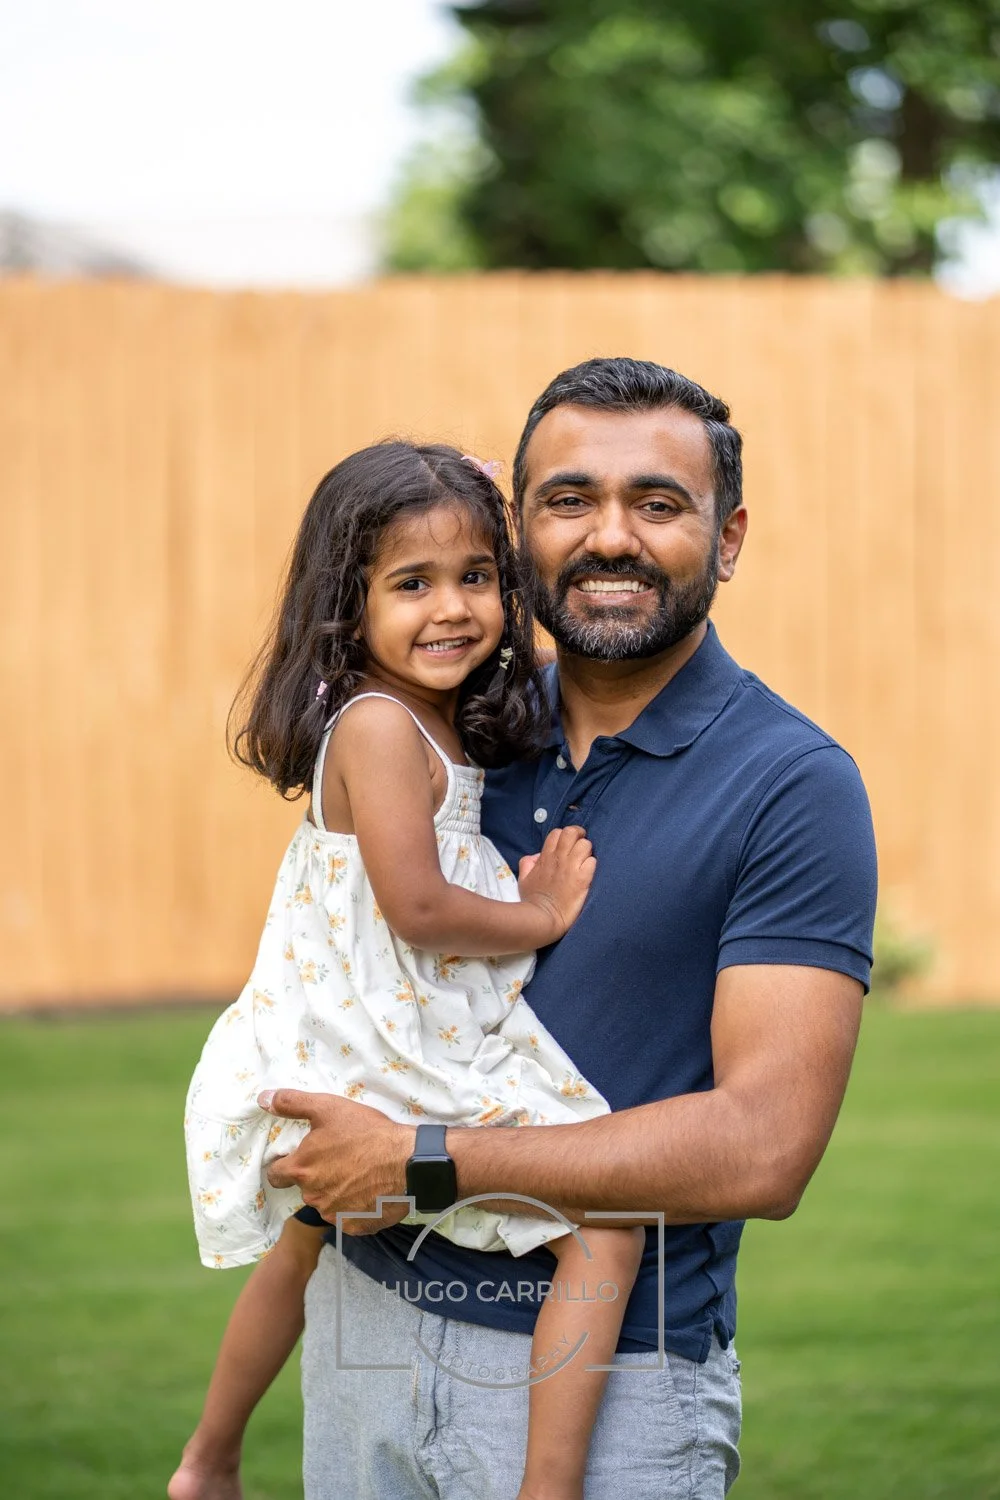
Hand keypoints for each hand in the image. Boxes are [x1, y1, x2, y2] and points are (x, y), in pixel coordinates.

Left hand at [260, 1089, 415, 1232]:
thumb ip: (292, 1103)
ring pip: (327, 1203)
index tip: (300, 1158)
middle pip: (306, 1188)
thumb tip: (263, 1098)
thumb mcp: (328, 1108)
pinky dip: (355, 1206)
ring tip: (358, 1174)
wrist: (408, 1163)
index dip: (285, 1165)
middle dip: (317, 1176)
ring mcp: (334, 1215)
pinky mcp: (356, 1227)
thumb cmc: (367, 1133)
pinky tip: (370, 1191)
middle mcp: (313, 1197)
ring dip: (336, 1191)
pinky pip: (349, 1217)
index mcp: (302, 1169)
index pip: (275, 1175)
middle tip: (340, 1159)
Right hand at [516, 825, 595, 942]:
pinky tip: (589, 874)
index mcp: (546, 857)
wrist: (542, 917)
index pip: (558, 833)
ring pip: (585, 845)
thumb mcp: (523, 879)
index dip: (565, 836)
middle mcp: (560, 858)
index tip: (569, 844)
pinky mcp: (583, 879)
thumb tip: (536, 857)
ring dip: (587, 851)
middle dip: (579, 836)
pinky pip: (593, 862)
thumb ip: (527, 864)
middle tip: (581, 846)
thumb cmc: (532, 900)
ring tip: (586, 861)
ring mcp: (572, 867)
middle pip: (572, 832)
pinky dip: (592, 866)